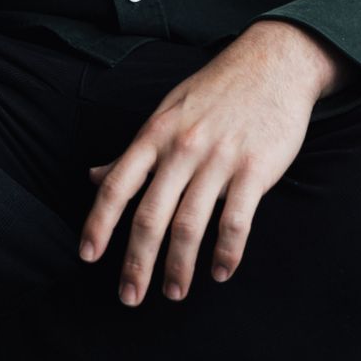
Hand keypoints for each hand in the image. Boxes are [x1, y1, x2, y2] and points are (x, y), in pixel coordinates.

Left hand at [78, 28, 323, 304]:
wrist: (272, 63)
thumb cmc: (214, 91)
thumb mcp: (166, 113)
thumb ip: (133, 152)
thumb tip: (92, 176)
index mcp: (155, 134)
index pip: (117, 185)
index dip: (98, 223)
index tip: (87, 256)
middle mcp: (182, 148)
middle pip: (150, 216)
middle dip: (137, 262)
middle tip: (129, 297)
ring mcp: (219, 159)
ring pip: (190, 224)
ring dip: (180, 266)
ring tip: (174, 292)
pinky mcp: (256, 169)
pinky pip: (236, 220)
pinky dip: (226, 252)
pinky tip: (220, 272)